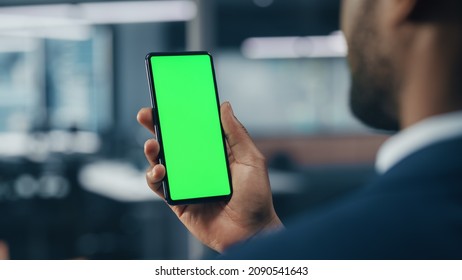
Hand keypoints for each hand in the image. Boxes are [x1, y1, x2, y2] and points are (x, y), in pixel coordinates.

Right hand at [137, 102, 282, 252]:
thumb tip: (224, 106)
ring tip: (152, 145)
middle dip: (157, 127)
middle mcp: (198, 165)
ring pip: (161, 162)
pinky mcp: (177, 201)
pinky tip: (159, 170)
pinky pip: (159, 186)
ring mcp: (186, 182)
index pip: (194, 130)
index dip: (180, 115)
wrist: (251, 233)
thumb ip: (236, 134)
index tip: (169, 100)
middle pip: (173, 142)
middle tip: (146, 115)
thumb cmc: (256, 198)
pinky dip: (153, 176)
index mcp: (215, 153)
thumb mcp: (252, 160)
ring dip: (152, 150)